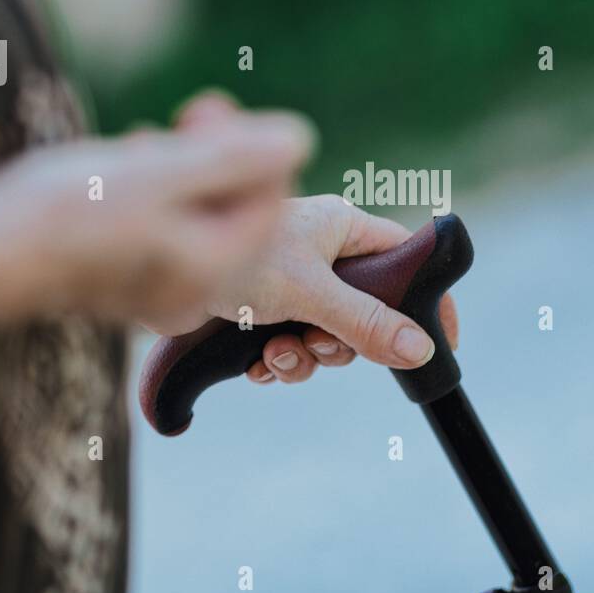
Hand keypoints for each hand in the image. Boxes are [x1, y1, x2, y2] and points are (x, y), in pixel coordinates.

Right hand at [0, 100, 313, 332]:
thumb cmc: (62, 212)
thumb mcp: (157, 172)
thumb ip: (234, 157)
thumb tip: (300, 139)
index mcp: (213, 270)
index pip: (269, 202)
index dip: (253, 150)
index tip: (213, 112)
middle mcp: (195, 293)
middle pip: (235, 210)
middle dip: (214, 158)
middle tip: (185, 118)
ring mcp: (160, 294)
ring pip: (197, 215)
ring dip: (179, 170)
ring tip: (138, 147)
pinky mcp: (128, 285)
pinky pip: (163, 231)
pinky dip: (150, 195)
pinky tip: (121, 168)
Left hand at [202, 194, 459, 385]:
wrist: (149, 268)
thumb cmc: (235, 259)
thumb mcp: (310, 293)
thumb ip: (366, 322)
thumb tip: (419, 349)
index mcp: (341, 228)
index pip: (405, 260)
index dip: (428, 299)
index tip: (444, 342)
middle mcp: (319, 254)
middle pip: (365, 312)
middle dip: (342, 344)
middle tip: (320, 343)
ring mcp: (289, 283)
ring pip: (324, 337)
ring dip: (303, 359)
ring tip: (275, 355)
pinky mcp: (258, 311)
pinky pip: (288, 348)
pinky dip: (275, 363)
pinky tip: (254, 364)